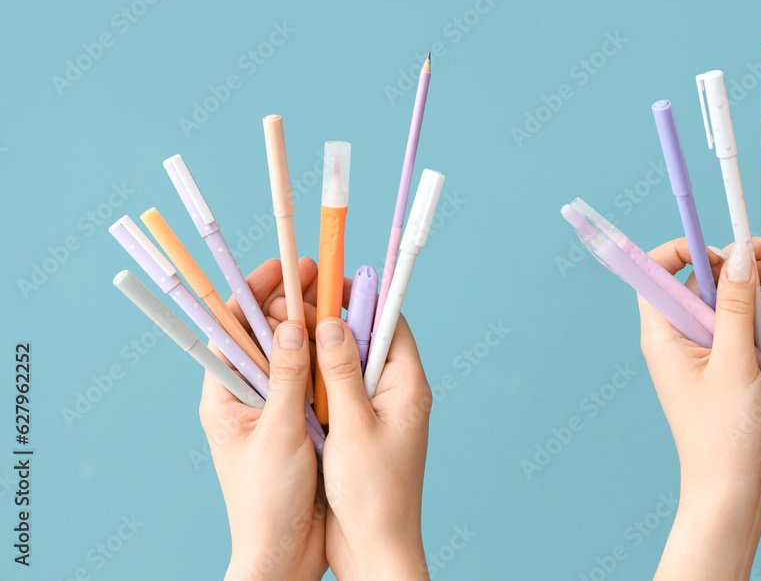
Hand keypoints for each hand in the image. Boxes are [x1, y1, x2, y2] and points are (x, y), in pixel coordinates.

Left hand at [199, 258, 327, 580]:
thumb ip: (287, 378)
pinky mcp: (299, 424)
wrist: (284, 554)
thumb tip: (293, 325)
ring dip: (315, 330)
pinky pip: (313, 382)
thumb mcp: (279, 434)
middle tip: (325, 279)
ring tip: (342, 305)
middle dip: (292, 303)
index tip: (286, 269)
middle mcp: (246, 396)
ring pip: (293, 356)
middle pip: (265, 335)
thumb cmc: (268, 502)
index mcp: (224, 395)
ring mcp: (274, 409)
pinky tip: (349, 347)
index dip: (256, 292)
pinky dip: (329, 362)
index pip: (232, 327)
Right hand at [268, 272, 431, 580]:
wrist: (375, 548)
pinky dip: (314, 382)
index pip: (390, 322)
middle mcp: (395, 393)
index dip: (360, 297)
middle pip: (365, 340)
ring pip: (346, 366)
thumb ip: (341, 372)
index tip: (328, 280)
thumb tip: (334, 320)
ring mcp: (376, 413)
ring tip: (285, 332)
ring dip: (318, 351)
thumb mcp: (354, 426)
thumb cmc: (374, 493)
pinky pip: (336, 394)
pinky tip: (288, 375)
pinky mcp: (357, 432)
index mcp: (407, 385)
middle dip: (331, 321)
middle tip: (294, 304)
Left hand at [639, 237, 760, 578]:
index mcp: (662, 335)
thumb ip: (736, 306)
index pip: (654, 272)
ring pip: (717, 306)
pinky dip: (753, 323)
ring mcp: (693, 356)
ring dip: (746, 297)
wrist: (729, 492)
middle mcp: (672, 341)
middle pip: (692, 284)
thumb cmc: (725, 435)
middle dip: (728, 270)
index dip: (682, 251)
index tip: (723, 252)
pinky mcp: (714, 370)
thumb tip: (736, 252)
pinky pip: (730, 331)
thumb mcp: (736, 364)